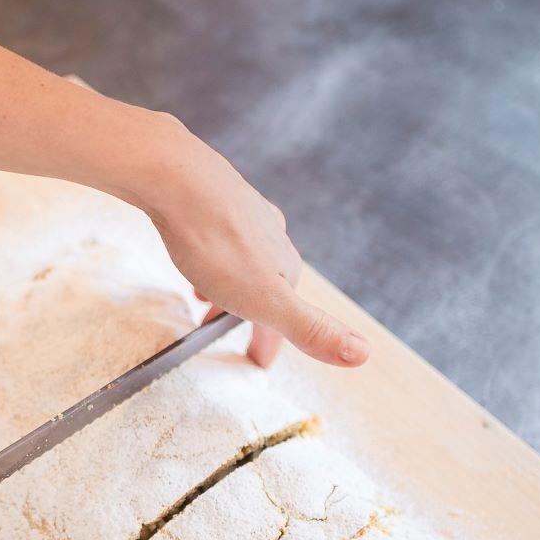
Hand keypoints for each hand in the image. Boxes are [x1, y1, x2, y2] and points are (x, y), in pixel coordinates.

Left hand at [123, 111, 367, 368]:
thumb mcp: (265, 299)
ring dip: (226, 282)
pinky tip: (191, 251)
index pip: (286, 316)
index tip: (258, 362)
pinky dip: (210, 252)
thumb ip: (310, 328)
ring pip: (242, 257)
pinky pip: (217, 232)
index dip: (270, 342)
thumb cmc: (217, 241)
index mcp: (285, 267)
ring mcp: (243, 213)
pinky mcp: (214, 195)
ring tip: (201, 298)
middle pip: (265, 284)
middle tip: (220, 331)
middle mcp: (271, 237)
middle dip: (248, 312)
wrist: (175, 177)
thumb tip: (363, 354)